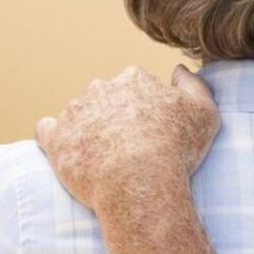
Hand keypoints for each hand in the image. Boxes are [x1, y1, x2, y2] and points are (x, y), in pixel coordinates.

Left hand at [35, 65, 219, 216]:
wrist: (139, 183)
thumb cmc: (176, 151)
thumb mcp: (205, 113)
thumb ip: (194, 85)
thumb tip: (178, 70)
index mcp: (134, 79)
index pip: (136, 87)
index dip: (145, 109)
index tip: (151, 131)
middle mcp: (101, 88)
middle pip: (106, 98)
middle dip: (114, 116)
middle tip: (127, 146)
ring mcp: (74, 112)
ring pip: (79, 114)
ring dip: (87, 128)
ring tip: (101, 157)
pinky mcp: (55, 138)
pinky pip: (48, 131)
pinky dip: (55, 138)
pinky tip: (67, 151)